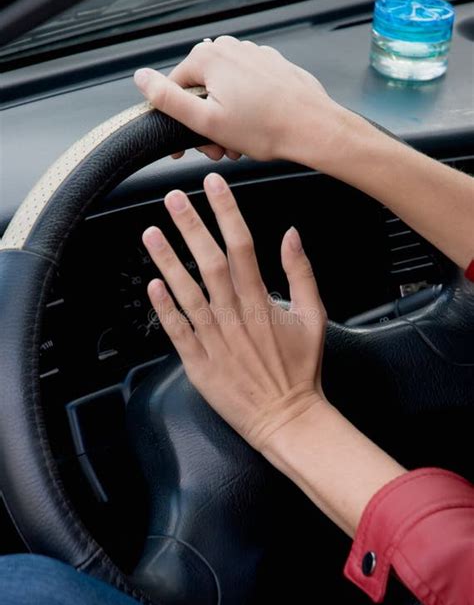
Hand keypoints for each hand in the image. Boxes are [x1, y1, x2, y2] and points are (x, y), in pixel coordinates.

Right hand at [134, 36, 346, 165]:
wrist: (312, 128)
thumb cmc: (265, 128)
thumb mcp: (205, 121)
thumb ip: (167, 98)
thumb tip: (140, 78)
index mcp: (209, 58)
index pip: (174, 87)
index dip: (177, 120)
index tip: (187, 147)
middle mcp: (230, 49)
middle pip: (201, 90)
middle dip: (205, 123)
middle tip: (218, 149)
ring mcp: (254, 55)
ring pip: (224, 91)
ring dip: (225, 119)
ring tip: (239, 143)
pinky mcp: (272, 67)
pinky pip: (247, 88)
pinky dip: (245, 109)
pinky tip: (255, 129)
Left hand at [142, 173, 327, 451]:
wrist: (287, 418)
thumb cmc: (301, 369)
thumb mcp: (314, 316)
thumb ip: (301, 273)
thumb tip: (292, 235)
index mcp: (262, 302)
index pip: (242, 246)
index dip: (226, 212)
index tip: (213, 186)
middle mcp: (236, 316)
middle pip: (210, 262)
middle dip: (190, 226)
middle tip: (173, 198)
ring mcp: (215, 339)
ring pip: (187, 293)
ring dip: (168, 261)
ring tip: (151, 232)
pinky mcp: (199, 363)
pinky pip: (178, 331)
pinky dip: (164, 308)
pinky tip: (152, 285)